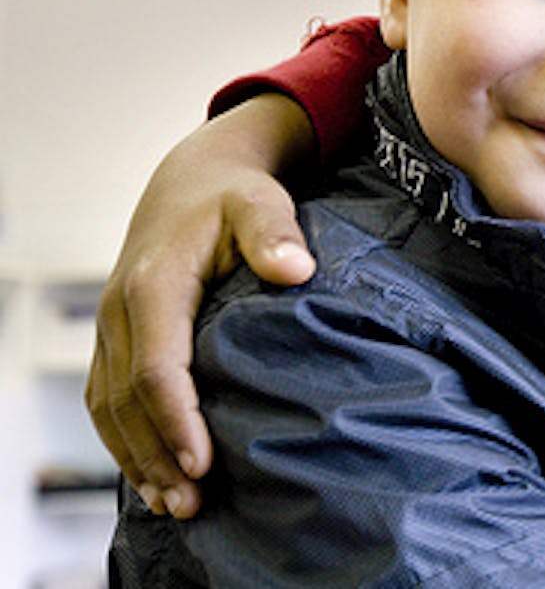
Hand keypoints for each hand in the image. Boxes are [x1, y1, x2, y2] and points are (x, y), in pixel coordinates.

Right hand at [85, 94, 317, 518]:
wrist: (191, 182)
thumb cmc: (235, 195)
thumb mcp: (261, 202)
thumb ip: (275, 232)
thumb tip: (295, 269)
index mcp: (154, 283)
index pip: (158, 365)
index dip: (177, 418)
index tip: (202, 461)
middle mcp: (120, 309)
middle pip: (129, 398)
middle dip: (157, 455)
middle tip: (193, 504)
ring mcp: (109, 326)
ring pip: (109, 406)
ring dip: (136, 458)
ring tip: (174, 505)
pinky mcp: (114, 339)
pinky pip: (105, 400)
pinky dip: (124, 442)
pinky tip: (151, 477)